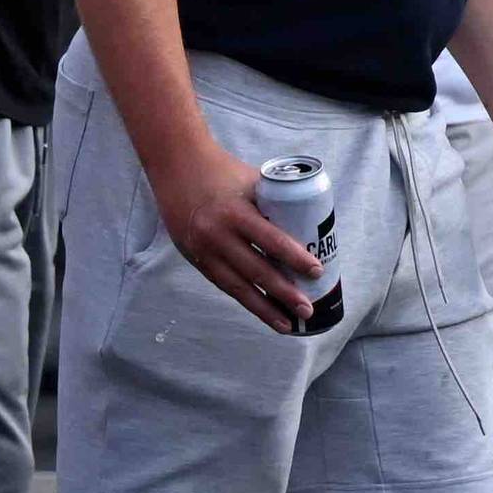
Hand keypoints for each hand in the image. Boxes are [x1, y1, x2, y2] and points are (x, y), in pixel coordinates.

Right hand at [154, 149, 323, 332]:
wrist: (176, 167)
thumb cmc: (224, 172)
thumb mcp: (252, 182)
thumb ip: (275, 204)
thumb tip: (311, 226)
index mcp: (236, 212)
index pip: (271, 240)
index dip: (295, 258)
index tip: (317, 271)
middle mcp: (217, 234)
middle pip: (256, 270)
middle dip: (284, 293)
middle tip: (308, 309)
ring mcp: (203, 250)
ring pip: (238, 286)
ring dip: (264, 308)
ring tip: (288, 324)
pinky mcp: (196, 258)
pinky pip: (224, 284)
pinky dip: (245, 299)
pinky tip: (262, 312)